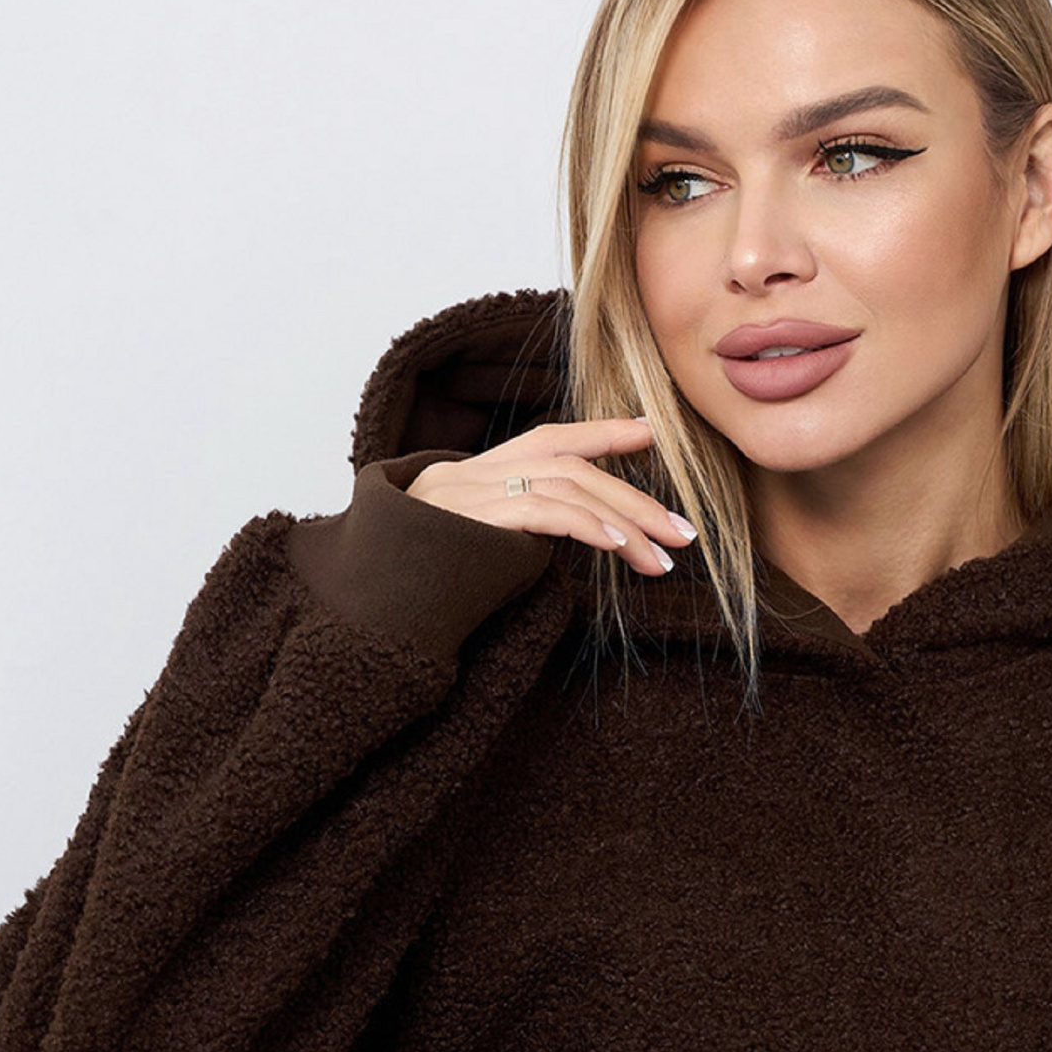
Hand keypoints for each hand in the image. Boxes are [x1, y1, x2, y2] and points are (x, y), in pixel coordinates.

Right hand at [403, 416, 693, 575]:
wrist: (367, 617)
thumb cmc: (420, 597)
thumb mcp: (469, 557)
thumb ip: (510, 535)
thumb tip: (568, 539)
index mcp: (465, 475)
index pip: (545, 441)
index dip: (599, 434)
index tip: (649, 436)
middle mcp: (464, 473)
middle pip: (567, 465)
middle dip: (634, 498)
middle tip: (684, 533)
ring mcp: (464, 494)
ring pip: (565, 486)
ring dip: (624, 523)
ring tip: (663, 559)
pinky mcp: (471, 522)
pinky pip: (544, 512)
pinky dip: (589, 527)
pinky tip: (622, 548)